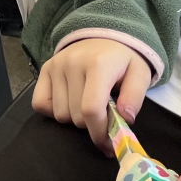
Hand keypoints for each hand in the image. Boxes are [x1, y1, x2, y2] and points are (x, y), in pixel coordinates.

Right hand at [31, 38, 150, 147]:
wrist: (104, 36)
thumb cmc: (123, 61)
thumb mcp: (140, 74)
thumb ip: (135, 96)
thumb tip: (125, 119)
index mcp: (98, 64)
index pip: (91, 109)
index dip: (99, 133)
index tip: (108, 144)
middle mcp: (72, 63)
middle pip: (76, 116)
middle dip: (91, 125)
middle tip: (102, 117)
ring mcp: (56, 65)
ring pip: (60, 114)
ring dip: (74, 118)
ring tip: (87, 105)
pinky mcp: (45, 69)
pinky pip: (40, 104)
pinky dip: (54, 111)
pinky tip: (69, 102)